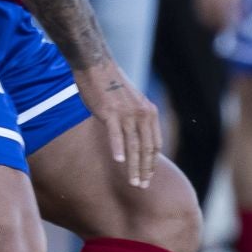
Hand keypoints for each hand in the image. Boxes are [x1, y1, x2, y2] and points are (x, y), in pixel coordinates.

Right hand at [74, 61, 161, 188]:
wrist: (97, 65)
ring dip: (134, 167)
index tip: (148, 176)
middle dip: (145, 170)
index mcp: (150, 113)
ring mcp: (126, 114)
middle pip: (146, 149)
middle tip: (142, 186)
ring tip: (133, 182)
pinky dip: (118, 149)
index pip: (155, 144)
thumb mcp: (131, 101)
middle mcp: (142, 114)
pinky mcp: (110, 112)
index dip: (152, 163)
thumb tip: (133, 136)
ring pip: (133, 146)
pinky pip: (116, 135)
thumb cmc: (110, 84)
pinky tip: (119, 162)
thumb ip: (135, 118)